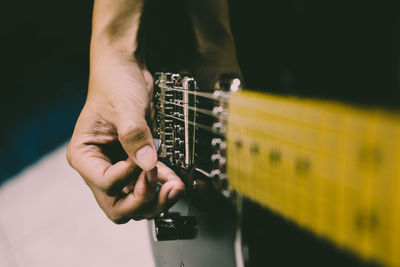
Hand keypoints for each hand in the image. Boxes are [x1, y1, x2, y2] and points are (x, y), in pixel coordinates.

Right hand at [67, 54, 184, 222]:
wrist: (127, 71)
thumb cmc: (115, 84)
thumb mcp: (125, 107)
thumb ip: (135, 135)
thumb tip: (148, 163)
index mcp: (84, 155)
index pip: (105, 183)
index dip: (129, 177)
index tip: (146, 159)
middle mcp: (99, 167)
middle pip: (117, 206)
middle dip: (142, 201)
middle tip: (162, 186)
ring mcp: (118, 169)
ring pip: (134, 203)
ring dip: (156, 200)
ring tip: (175, 186)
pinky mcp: (136, 166)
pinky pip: (148, 188)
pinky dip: (162, 188)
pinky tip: (175, 180)